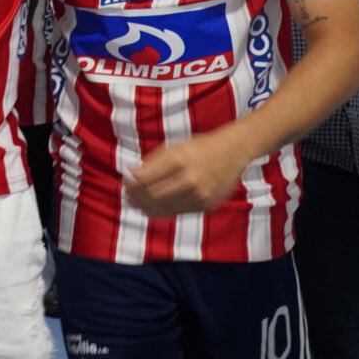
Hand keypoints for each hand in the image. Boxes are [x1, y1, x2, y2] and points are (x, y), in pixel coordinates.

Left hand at [125, 131, 252, 215]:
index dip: (131, 184)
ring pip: (165, 208)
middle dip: (136, 198)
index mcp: (178, 159)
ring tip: (138, 205)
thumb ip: (153, 160)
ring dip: (147, 208)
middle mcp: (189, 178)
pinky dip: (163, 211)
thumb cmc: (200, 147)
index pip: (145, 179)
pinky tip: (154, 208)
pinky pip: (179, 212)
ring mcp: (200, 195)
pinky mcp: (207, 206)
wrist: (233, 152)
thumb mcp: (176, 146)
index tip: (125, 184)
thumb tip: (132, 174)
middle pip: (153, 196)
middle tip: (128, 197)